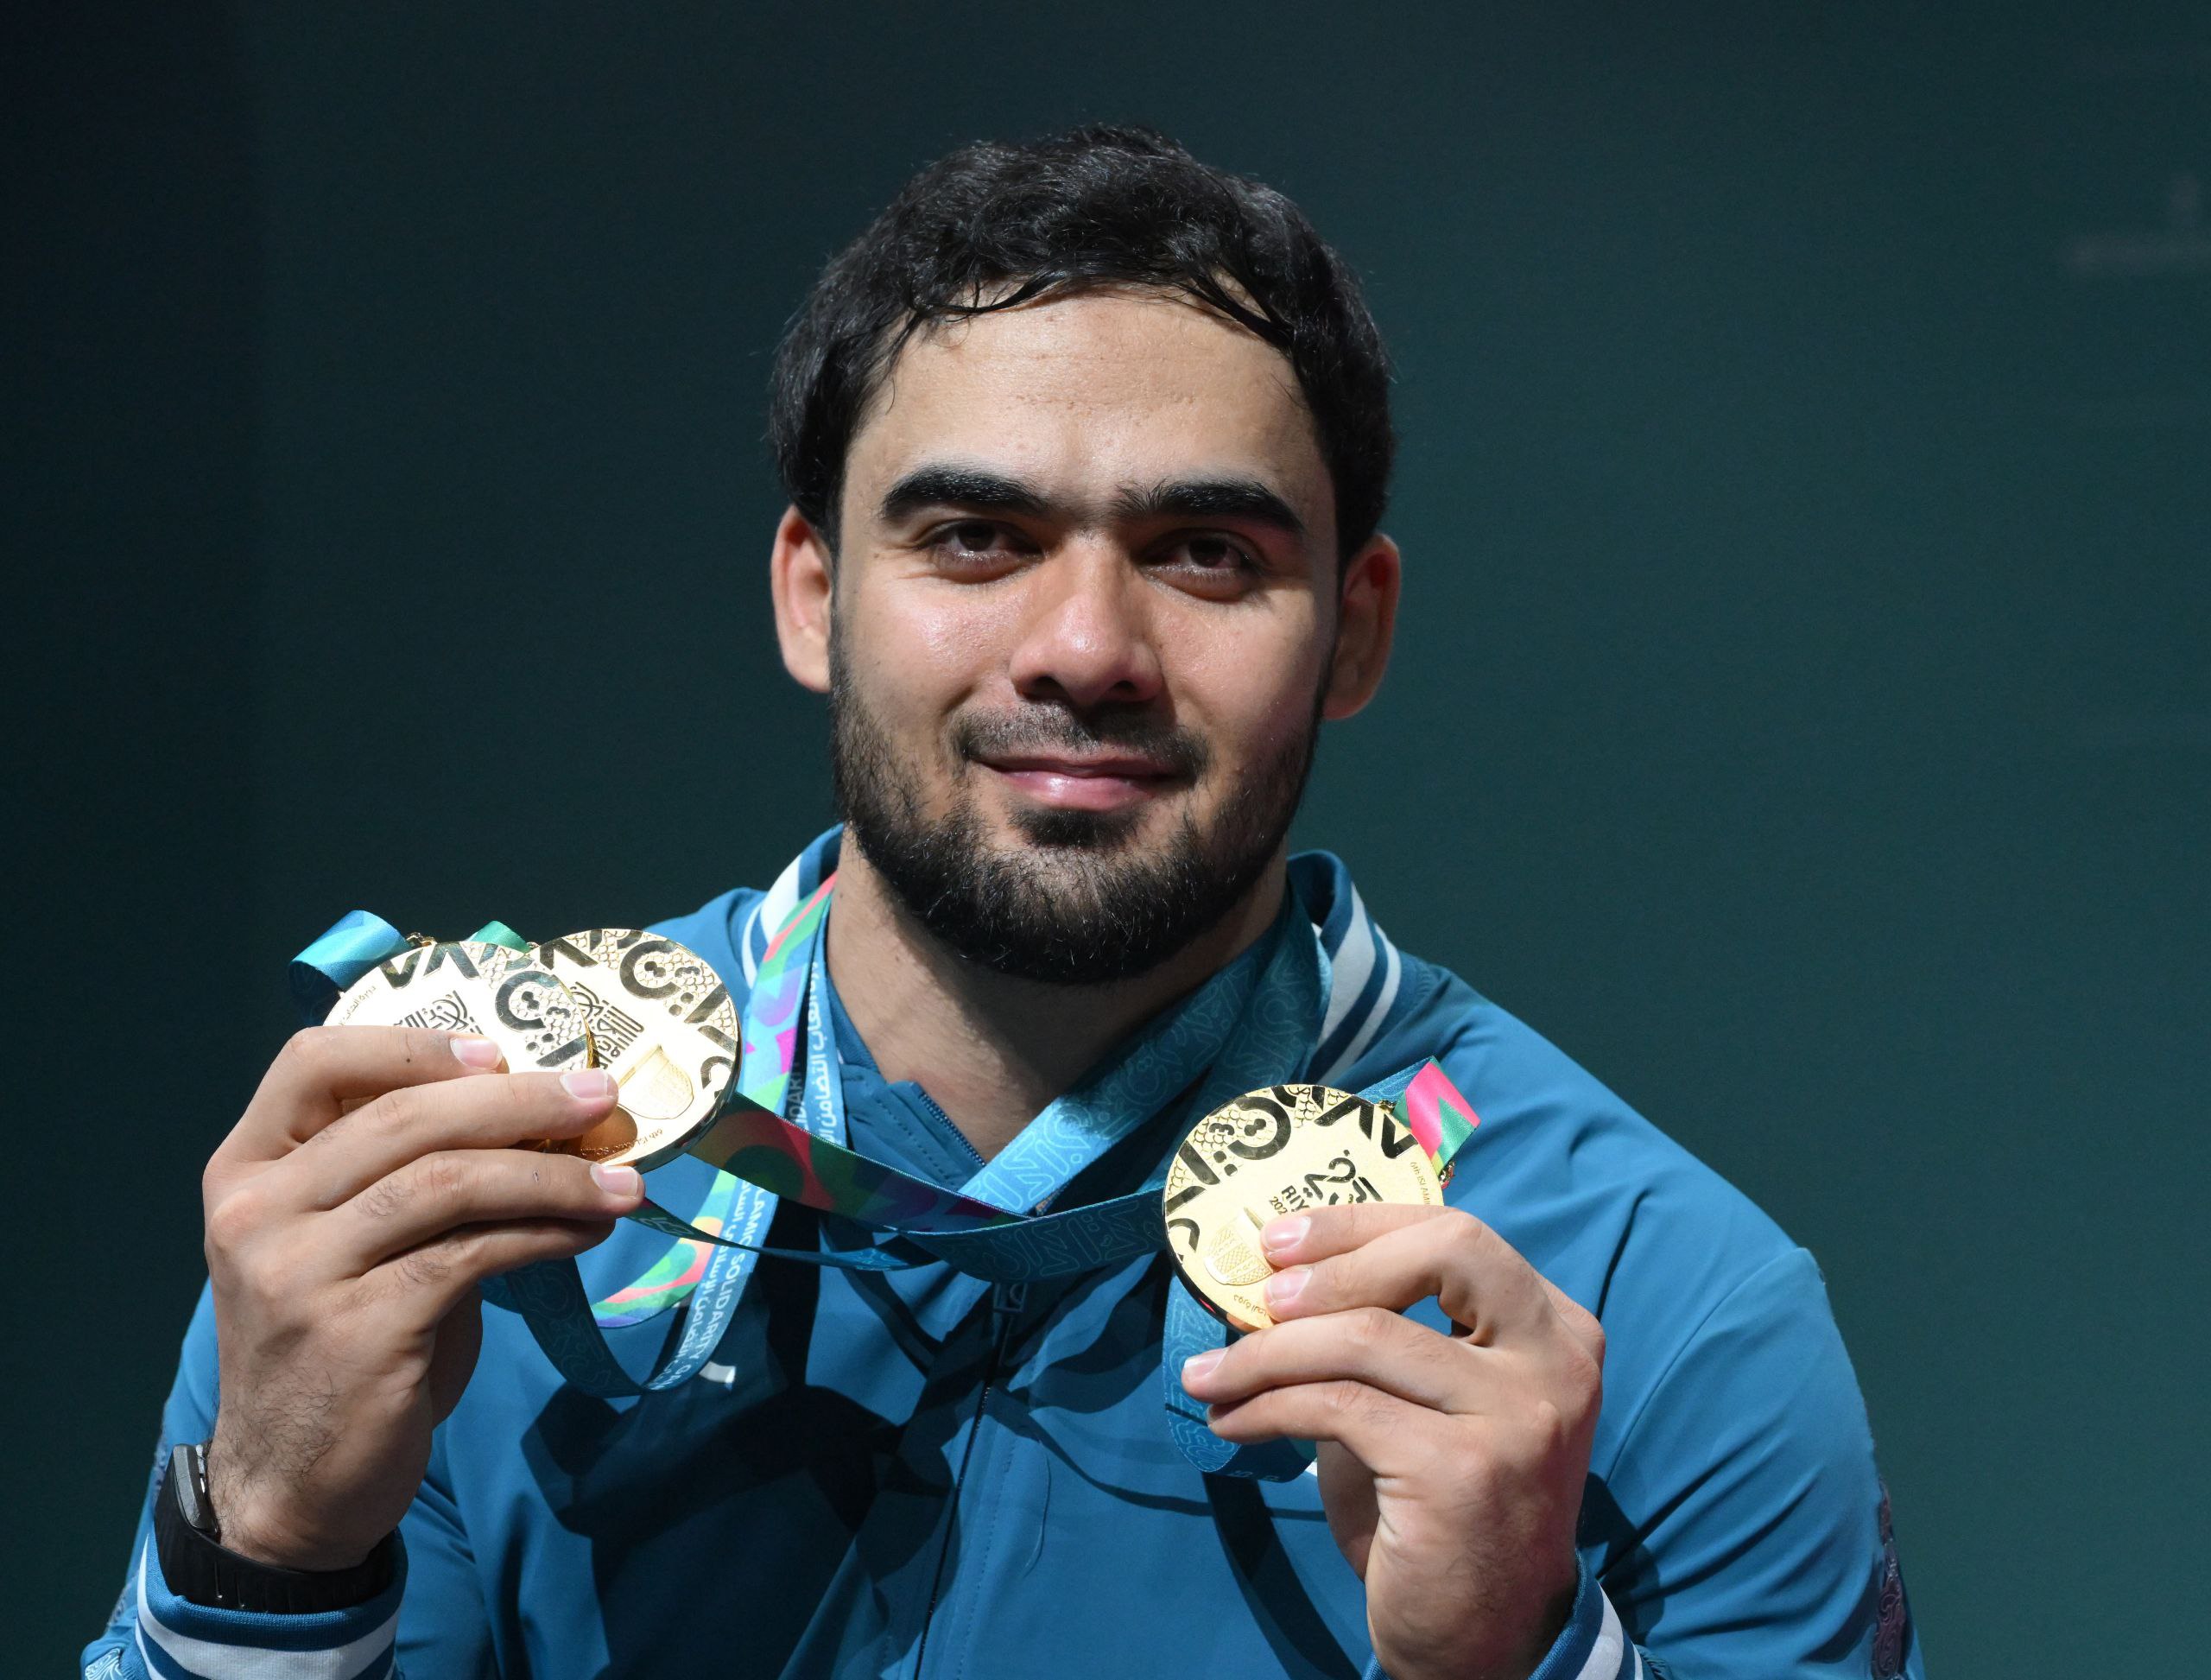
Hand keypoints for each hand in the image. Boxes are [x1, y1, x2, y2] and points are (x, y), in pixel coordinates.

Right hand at [199, 1026, 643, 1569]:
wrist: (291, 1488)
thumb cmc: (339, 1348)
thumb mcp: (352, 1246)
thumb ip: (409, 1177)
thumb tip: (543, 1120)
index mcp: (246, 1169)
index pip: (313, 1060)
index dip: (413, 1045)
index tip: (498, 1053)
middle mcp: (257, 1210)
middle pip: (403, 1117)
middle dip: (519, 1101)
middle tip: (602, 1100)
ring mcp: (297, 1270)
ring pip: (447, 1181)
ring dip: (553, 1174)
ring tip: (623, 1182)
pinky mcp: (356, 1329)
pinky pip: (473, 1253)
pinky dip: (545, 1232)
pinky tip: (587, 1232)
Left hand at [1179, 1205, 1603, 1679]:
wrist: (1490, 1643)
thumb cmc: (1446, 1514)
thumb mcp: (1430, 1406)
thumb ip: (1387, 1336)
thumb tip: (1278, 1281)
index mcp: (1556, 1331)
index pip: (1459, 1234)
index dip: (1361, 1227)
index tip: (1281, 1240)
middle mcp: (1554, 1363)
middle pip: (1442, 1252)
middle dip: (1335, 1259)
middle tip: (1259, 1294)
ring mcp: (1517, 1416)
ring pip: (1366, 1337)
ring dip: (1266, 1352)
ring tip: (1211, 1374)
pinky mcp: (1461, 1469)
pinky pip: (1336, 1407)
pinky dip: (1266, 1407)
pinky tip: (1232, 1422)